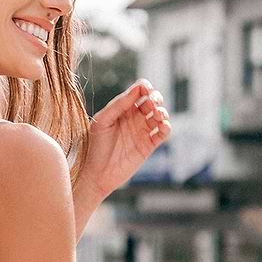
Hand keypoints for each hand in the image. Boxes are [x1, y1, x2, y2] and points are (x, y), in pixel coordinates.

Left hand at [77, 79, 171, 207]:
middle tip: (152, 103)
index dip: (145, 87)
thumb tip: (136, 89)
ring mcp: (142, 131)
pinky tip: (162, 126)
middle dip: (156, 98)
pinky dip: (167, 127)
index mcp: (122, 109)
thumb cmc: (95, 146)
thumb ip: (118, 105)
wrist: (97, 174)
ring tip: (157, 115)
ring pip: (160, 115)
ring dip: (162, 112)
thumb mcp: (102, 121)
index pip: (139, 91)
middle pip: (152, 100)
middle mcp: (134, 118)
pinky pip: (163, 133)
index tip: (145, 90)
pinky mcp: (148, 146)